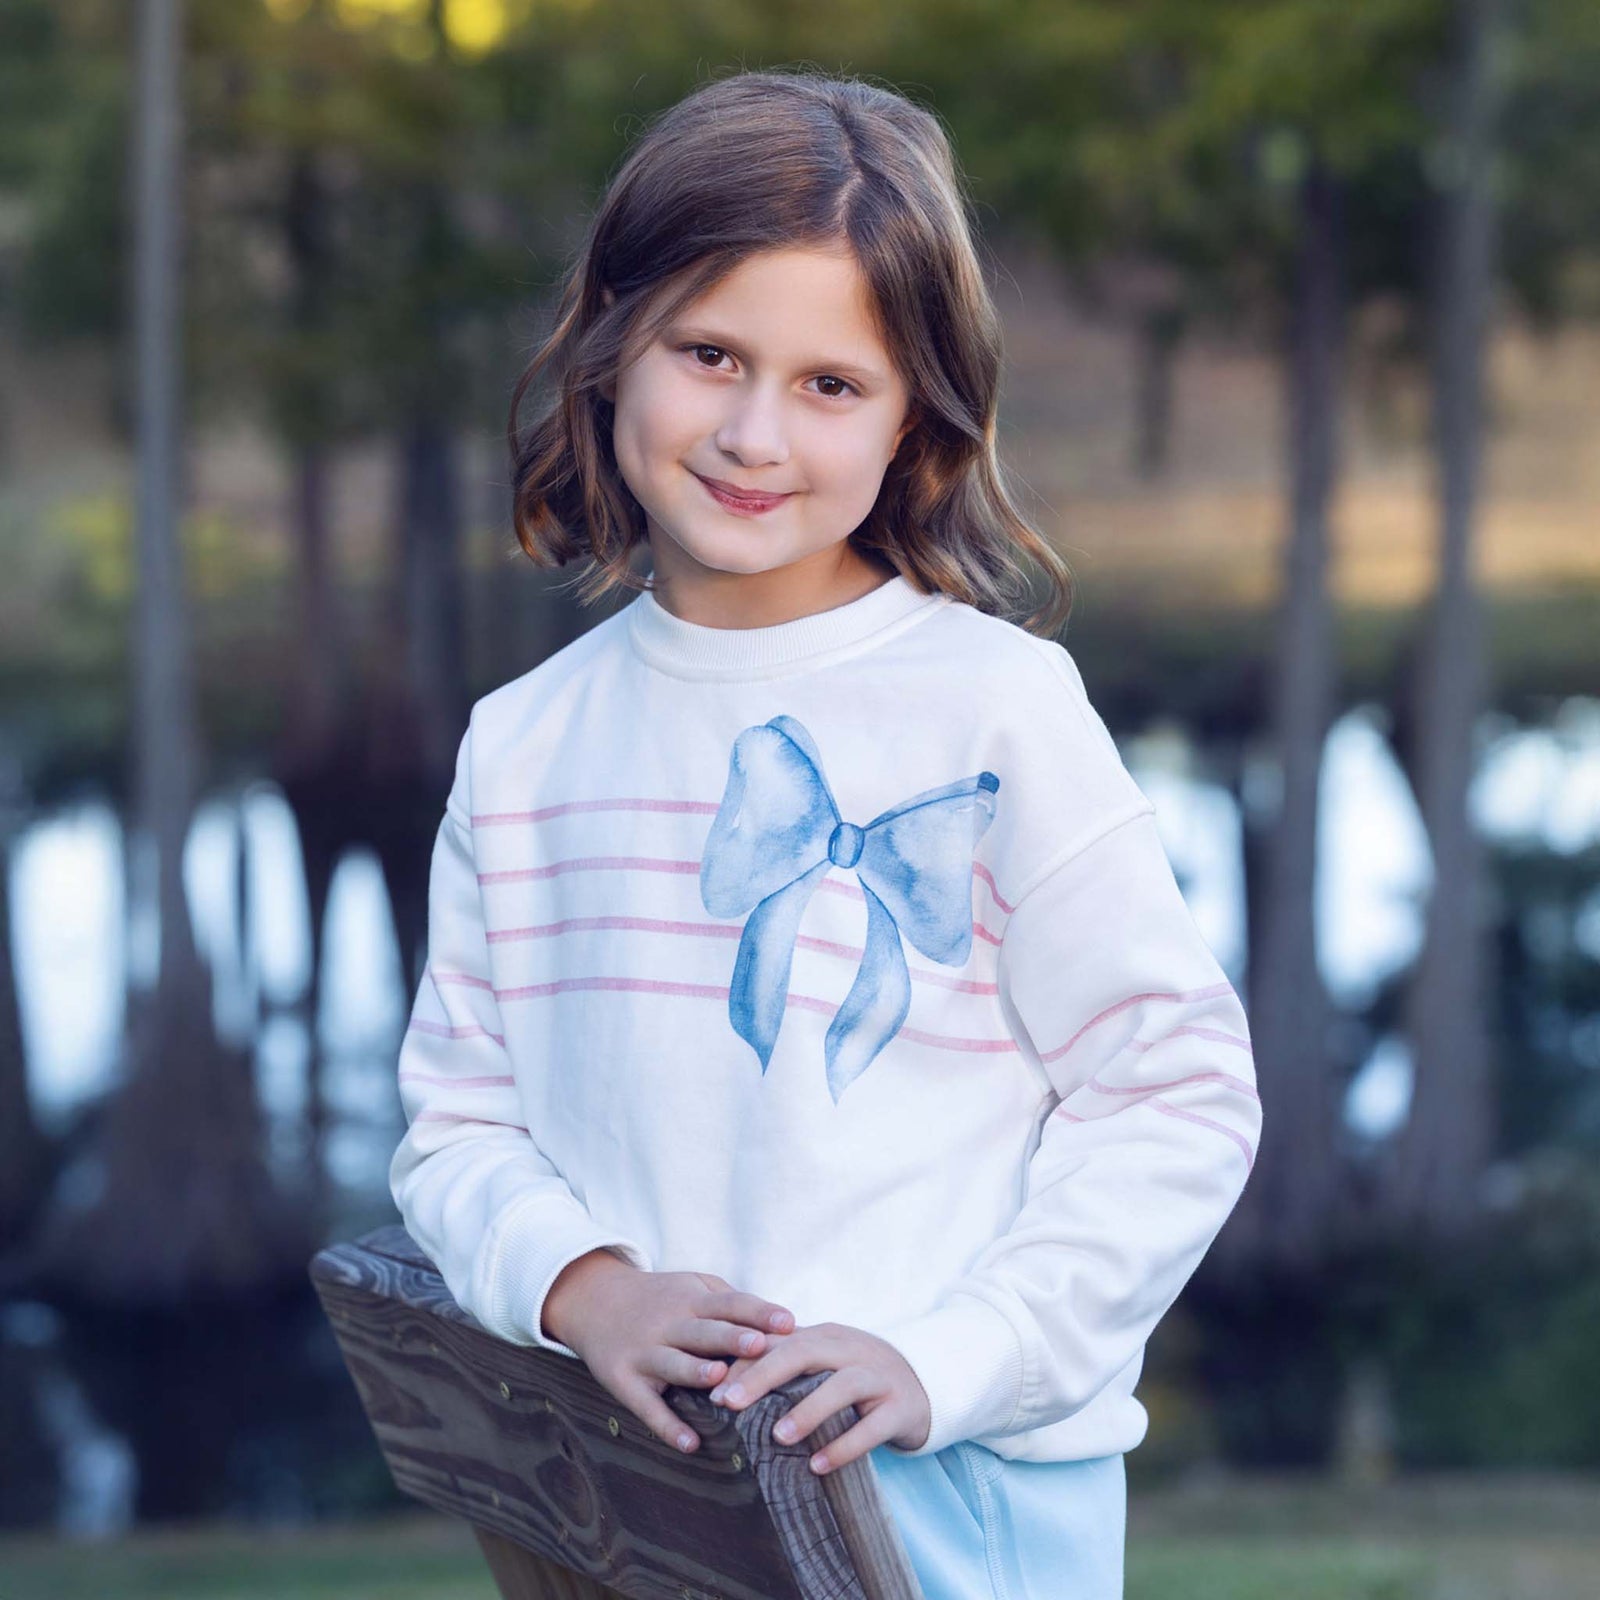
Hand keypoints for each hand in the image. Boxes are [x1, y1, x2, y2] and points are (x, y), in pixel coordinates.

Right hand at [545, 1254, 794, 1456]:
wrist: (594, 1301)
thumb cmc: (660, 1298)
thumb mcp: (690, 1285)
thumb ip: (730, 1301)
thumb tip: (785, 1325)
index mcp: (690, 1298)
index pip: (730, 1303)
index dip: (758, 1312)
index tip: (789, 1322)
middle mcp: (668, 1323)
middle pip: (704, 1331)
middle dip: (731, 1338)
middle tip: (760, 1345)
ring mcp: (644, 1351)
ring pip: (674, 1363)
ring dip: (696, 1372)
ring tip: (720, 1380)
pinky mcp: (623, 1379)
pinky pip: (647, 1406)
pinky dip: (667, 1426)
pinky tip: (691, 1444)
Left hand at [707, 1321, 931, 1472]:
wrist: (925, 1382)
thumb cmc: (857, 1376)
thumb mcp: (824, 1363)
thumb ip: (785, 1367)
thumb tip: (725, 1387)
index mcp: (824, 1336)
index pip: (779, 1341)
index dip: (745, 1361)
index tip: (712, 1388)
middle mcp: (850, 1349)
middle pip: (803, 1351)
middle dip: (763, 1375)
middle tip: (730, 1403)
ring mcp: (878, 1376)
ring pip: (841, 1385)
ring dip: (807, 1410)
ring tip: (777, 1437)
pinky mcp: (900, 1407)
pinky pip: (872, 1427)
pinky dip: (845, 1446)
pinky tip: (819, 1466)